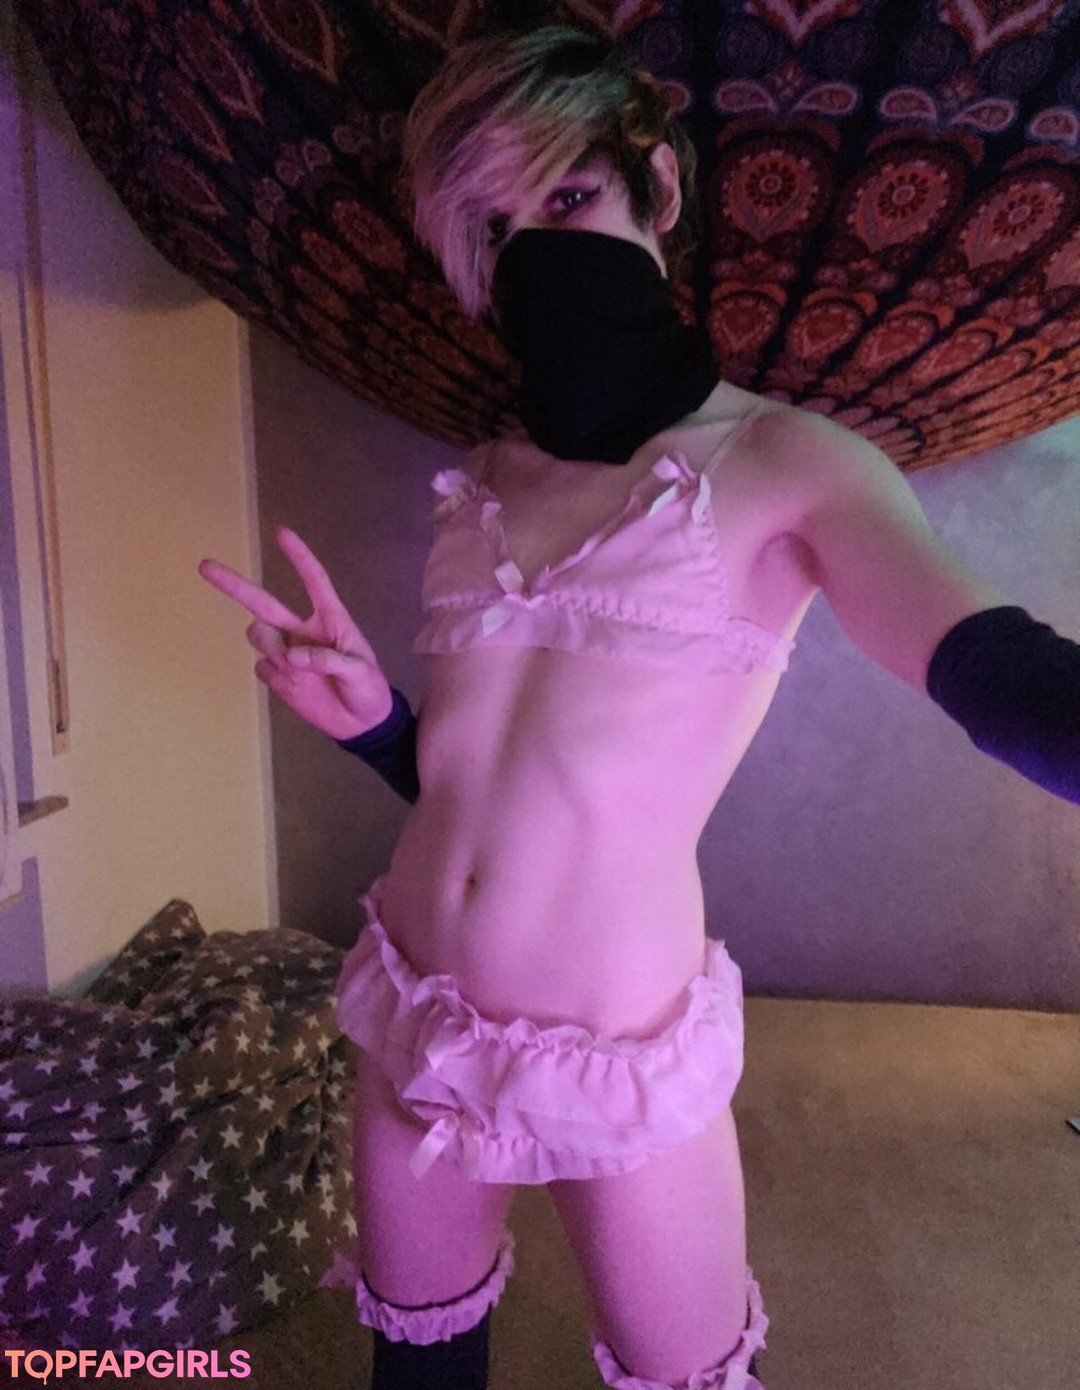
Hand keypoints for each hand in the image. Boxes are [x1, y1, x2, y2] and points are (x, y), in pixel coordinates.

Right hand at [199, 527, 391, 740]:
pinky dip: (274, 675)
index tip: (281, 532)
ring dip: (271, 647)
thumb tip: (293, 656)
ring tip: (296, 669)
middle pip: (263, 602)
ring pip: (258, 635)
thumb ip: (329, 660)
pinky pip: (262, 668)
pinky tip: (295, 687)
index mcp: (330, 619)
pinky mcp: (278, 677)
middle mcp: (302, 630)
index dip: (299, 557)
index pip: (314, 581)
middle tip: (204, 565)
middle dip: (234, 585)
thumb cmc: (369, 689)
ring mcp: (287, 653)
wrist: (362, 724)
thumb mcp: (360, 672)